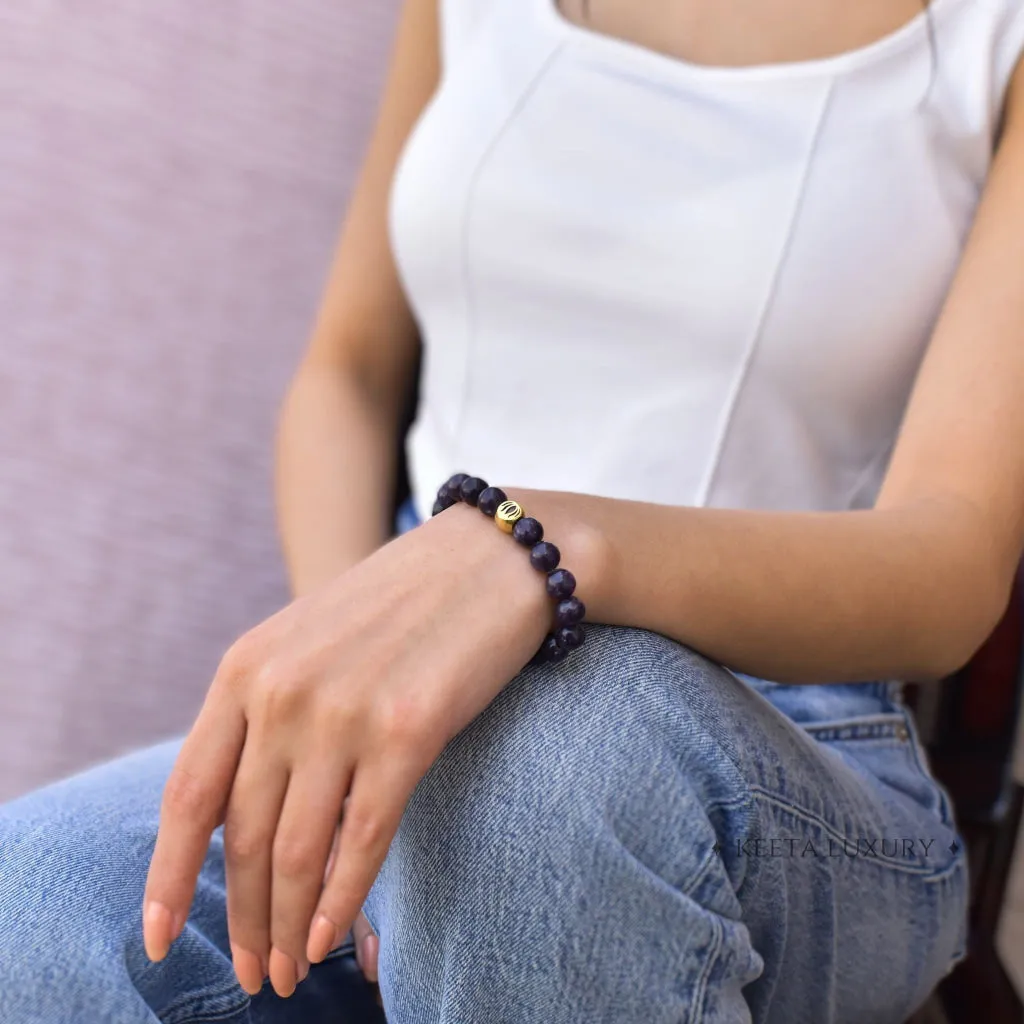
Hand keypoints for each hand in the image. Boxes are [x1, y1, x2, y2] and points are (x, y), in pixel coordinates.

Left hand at [141, 503, 551, 996]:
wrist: (489, 559)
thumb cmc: (401, 604)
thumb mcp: (310, 641)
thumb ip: (268, 710)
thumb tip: (249, 814)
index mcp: (246, 667)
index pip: (188, 794)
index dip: (167, 877)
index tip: (157, 938)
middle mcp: (282, 691)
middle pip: (241, 836)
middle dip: (240, 919)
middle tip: (249, 977)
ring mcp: (342, 712)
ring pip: (296, 851)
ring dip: (286, 926)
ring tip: (287, 973)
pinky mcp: (407, 732)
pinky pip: (361, 840)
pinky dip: (340, 903)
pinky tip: (331, 942)